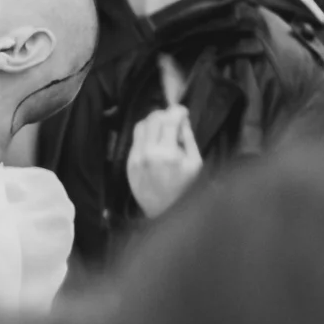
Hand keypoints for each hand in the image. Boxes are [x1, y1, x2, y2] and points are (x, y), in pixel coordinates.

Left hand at [125, 104, 203, 218]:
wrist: (165, 213)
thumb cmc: (186, 189)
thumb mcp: (195, 163)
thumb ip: (187, 139)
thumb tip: (181, 119)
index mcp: (166, 153)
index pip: (168, 120)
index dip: (176, 111)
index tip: (182, 110)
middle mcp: (146, 153)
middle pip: (151, 119)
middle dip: (164, 115)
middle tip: (174, 119)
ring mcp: (135, 158)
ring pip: (140, 126)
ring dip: (152, 123)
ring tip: (164, 129)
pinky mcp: (128, 163)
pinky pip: (135, 140)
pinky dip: (145, 135)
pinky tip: (156, 142)